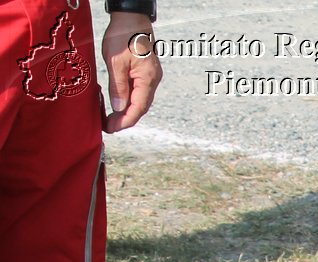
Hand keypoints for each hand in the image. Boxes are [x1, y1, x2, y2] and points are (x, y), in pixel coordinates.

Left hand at [102, 13, 161, 131]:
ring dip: (125, 110)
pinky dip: (127, 99)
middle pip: (140, 107)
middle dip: (124, 118)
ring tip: (109, 116)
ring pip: (139, 100)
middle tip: (107, 125)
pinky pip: (137, 91)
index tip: (110, 128)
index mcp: (147, 79)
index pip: (138, 108)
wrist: (132, 18)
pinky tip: (116, 101)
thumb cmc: (123, 36)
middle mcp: (152, 81)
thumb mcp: (115, 62)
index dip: (124, 121)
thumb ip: (118, 86)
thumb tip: (118, 107)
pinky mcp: (144, 72)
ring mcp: (149, 77)